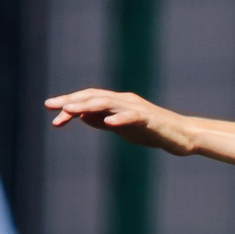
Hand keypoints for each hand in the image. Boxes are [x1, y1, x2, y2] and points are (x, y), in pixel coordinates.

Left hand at [43, 89, 198, 154]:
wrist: (184, 136)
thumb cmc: (152, 131)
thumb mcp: (122, 128)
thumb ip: (102, 121)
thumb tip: (81, 116)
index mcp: (118, 102)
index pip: (89, 99)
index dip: (69, 103)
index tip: (51, 111)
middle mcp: (126, 100)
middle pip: (94, 97)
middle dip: (72, 101)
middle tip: (51, 107)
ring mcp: (138, 108)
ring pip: (109, 102)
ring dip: (88, 105)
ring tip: (70, 110)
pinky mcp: (150, 119)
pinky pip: (133, 117)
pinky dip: (120, 118)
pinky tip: (109, 122)